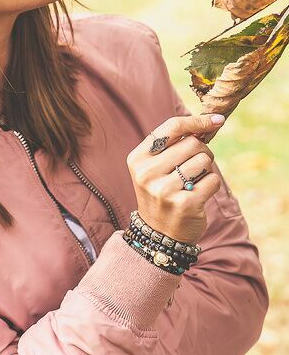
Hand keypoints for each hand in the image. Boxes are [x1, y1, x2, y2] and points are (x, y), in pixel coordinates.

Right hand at [126, 114, 224, 245]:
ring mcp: (164, 189)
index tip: (217, 120)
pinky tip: (198, 195)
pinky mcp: (184, 204)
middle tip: (196, 167)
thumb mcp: (155, 167)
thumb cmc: (162, 192)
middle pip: (193, 143)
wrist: (159, 234)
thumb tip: (211, 122)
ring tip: (193, 182)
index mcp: (138, 159)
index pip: (172, 127)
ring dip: (206, 170)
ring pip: (205, 160)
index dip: (197, 121)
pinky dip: (211, 185)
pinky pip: (213, 180)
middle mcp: (147, 173)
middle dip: (203, 151)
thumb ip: (175, 144)